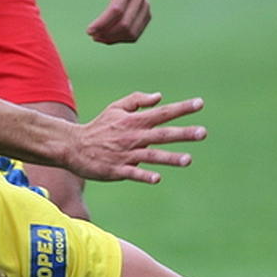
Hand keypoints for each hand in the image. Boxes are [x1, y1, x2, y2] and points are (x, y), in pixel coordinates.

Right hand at [65, 92, 205, 183]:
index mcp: (134, 121)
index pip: (162, 113)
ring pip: (152, 156)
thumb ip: (137, 101)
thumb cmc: (98, 127)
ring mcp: (126, 154)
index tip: (200, 104)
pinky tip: (157, 178)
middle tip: (203, 133)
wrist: (73, 146)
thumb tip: (160, 97)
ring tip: (188, 160)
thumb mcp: (115, 108)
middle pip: (162, 135)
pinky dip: (144, 175)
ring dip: (170, 158)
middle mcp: (133, 137)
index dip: (181, 108)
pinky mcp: (117, 170)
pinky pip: (133, 173)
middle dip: (183, 134)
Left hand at [84, 0, 150, 43]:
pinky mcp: (146, 17)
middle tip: (92, 35)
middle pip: (125, 24)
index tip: (88, 31)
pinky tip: (106, 37)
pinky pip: (134, 35)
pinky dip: (119, 40)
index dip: (102, 23)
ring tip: (97, 37)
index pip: (116, 10)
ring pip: (131, 33)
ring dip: (112, 39)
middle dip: (106, 33)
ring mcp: (145, 8)